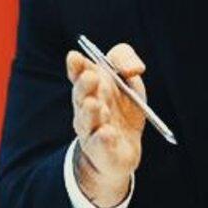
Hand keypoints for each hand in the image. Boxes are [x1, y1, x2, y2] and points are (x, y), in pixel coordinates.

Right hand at [66, 44, 147, 207]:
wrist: (124, 146)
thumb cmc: (123, 106)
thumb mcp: (128, 77)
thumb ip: (125, 59)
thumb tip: (132, 68)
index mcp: (91, 87)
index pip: (78, 74)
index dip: (76, 66)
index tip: (75, 57)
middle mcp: (86, 108)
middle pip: (80, 97)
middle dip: (84, 87)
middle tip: (91, 77)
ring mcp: (91, 130)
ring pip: (86, 121)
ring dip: (90, 113)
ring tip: (93, 104)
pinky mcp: (102, 151)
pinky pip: (100, 145)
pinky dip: (103, 140)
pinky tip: (106, 133)